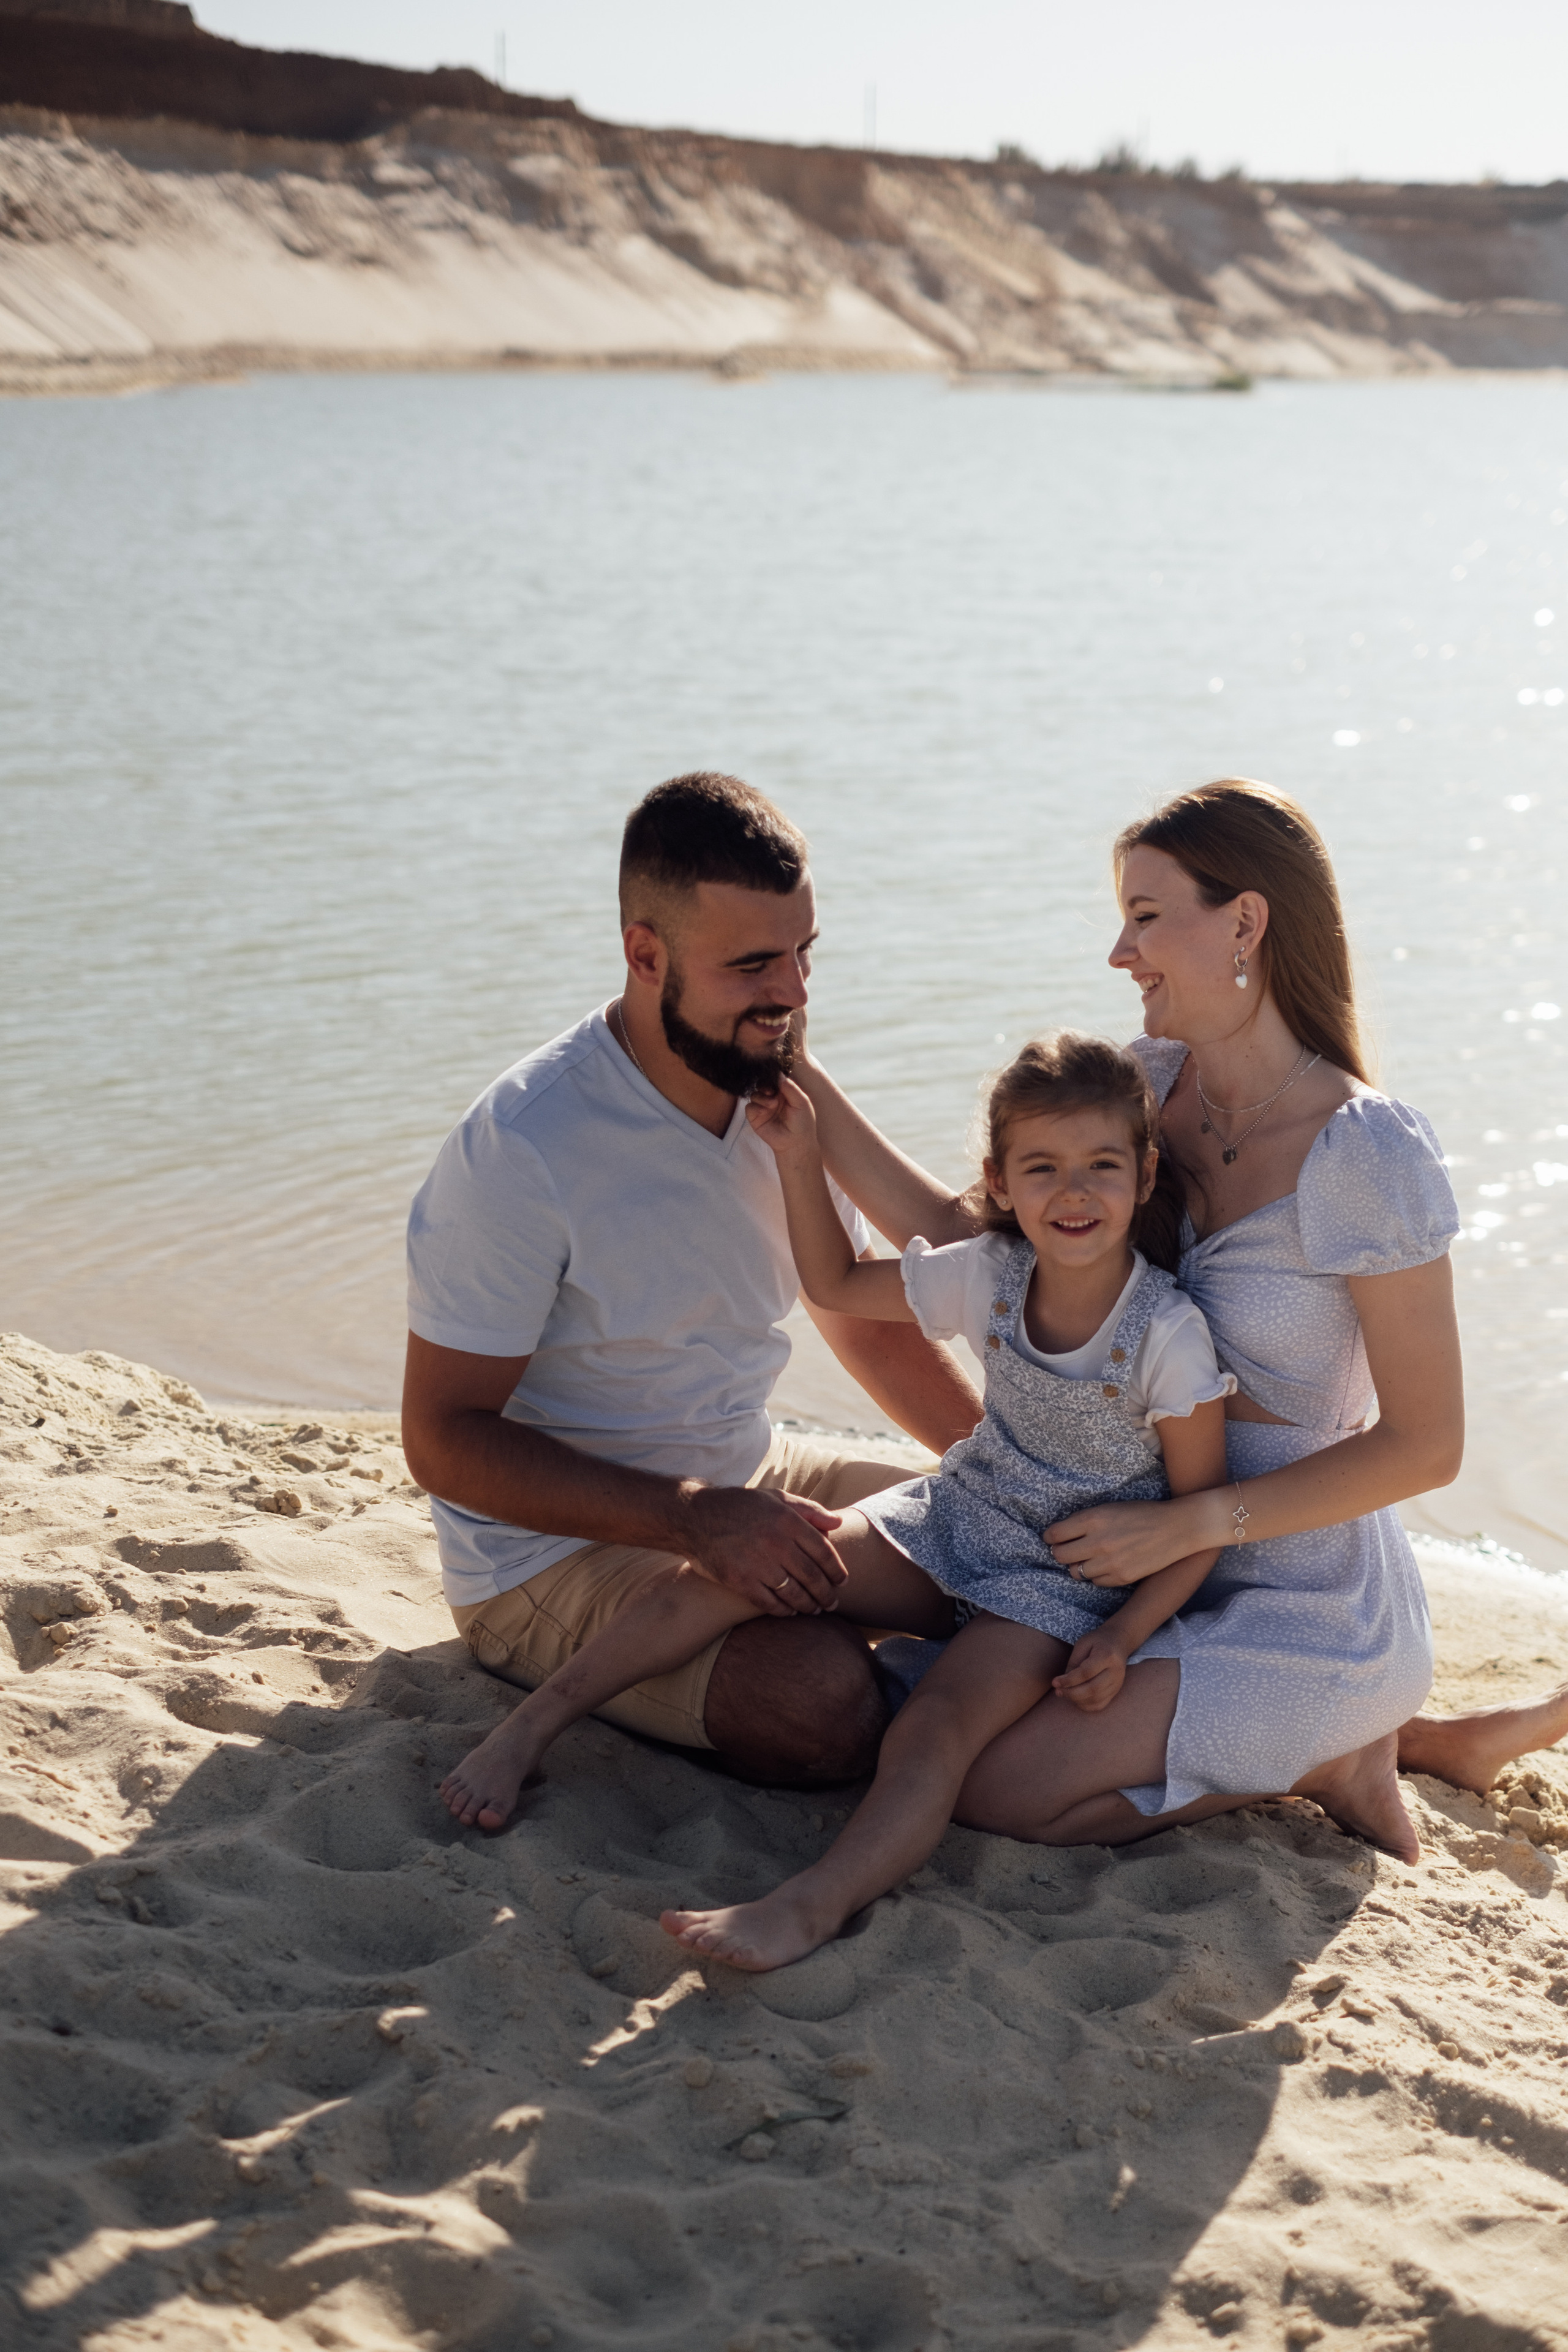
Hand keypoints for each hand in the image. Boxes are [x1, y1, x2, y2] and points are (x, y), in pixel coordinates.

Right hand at [681, 1484, 846, 1615]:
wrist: (695, 1517)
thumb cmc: (740, 1506)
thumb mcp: (776, 1498)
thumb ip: (809, 1510)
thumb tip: (839, 1524)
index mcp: (787, 1520)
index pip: (824, 1551)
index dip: (837, 1570)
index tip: (842, 1581)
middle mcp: (775, 1542)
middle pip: (812, 1576)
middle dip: (826, 1594)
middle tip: (833, 1603)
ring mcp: (757, 1563)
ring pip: (794, 1593)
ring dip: (808, 1605)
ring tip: (815, 1610)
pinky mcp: (740, 1581)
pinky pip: (769, 1603)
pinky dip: (783, 1610)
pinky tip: (789, 1611)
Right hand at [745, 1073, 817, 1158]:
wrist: (796, 1143)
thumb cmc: (802, 1122)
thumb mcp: (801, 1101)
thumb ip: (790, 1087)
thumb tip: (778, 1074)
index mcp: (784, 1091)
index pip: (774, 1079)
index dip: (772, 1076)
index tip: (773, 1076)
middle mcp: (772, 1097)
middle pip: (761, 1084)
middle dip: (764, 1085)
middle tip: (771, 1091)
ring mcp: (763, 1107)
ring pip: (754, 1094)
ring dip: (762, 1097)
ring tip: (773, 1104)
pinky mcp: (755, 1117)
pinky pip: (749, 1107)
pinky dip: (756, 1108)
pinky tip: (764, 1112)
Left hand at [1046, 1499, 1189, 1587]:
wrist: (1176, 1528)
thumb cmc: (1141, 1514)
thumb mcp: (1110, 1508)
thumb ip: (1084, 1521)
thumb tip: (1058, 1535)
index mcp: (1094, 1519)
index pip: (1055, 1534)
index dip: (1049, 1537)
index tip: (1050, 1538)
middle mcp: (1099, 1541)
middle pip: (1060, 1556)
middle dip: (1059, 1553)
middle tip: (1065, 1550)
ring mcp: (1110, 1562)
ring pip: (1076, 1572)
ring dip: (1077, 1566)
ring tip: (1087, 1558)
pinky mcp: (1122, 1577)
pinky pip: (1095, 1582)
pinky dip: (1096, 1575)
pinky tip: (1105, 1566)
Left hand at [1052, 1631, 1127, 1712]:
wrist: (1118, 1643)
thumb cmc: (1098, 1641)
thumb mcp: (1083, 1643)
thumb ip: (1074, 1662)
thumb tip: (1065, 1682)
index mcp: (1107, 1656)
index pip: (1086, 1673)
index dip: (1069, 1680)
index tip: (1055, 1682)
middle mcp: (1116, 1672)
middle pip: (1093, 1689)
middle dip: (1072, 1693)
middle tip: (1058, 1691)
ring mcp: (1118, 1683)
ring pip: (1096, 1699)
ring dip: (1077, 1700)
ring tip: (1064, 1694)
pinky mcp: (1116, 1691)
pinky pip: (1100, 1705)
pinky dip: (1086, 1705)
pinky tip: (1075, 1699)